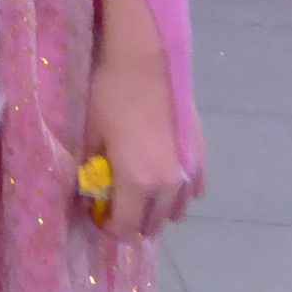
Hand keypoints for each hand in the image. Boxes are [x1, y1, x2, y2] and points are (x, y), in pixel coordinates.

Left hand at [83, 45, 195, 239]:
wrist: (146, 64)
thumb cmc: (111, 96)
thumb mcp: (92, 135)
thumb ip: (94, 169)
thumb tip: (91, 190)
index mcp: (137, 183)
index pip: (125, 227)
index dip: (108, 227)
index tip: (95, 214)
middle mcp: (168, 186)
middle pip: (152, 225)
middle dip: (131, 221)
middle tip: (113, 202)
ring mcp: (188, 172)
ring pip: (176, 212)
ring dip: (156, 210)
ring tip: (138, 191)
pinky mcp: (201, 157)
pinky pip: (192, 190)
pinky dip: (178, 192)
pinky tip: (162, 176)